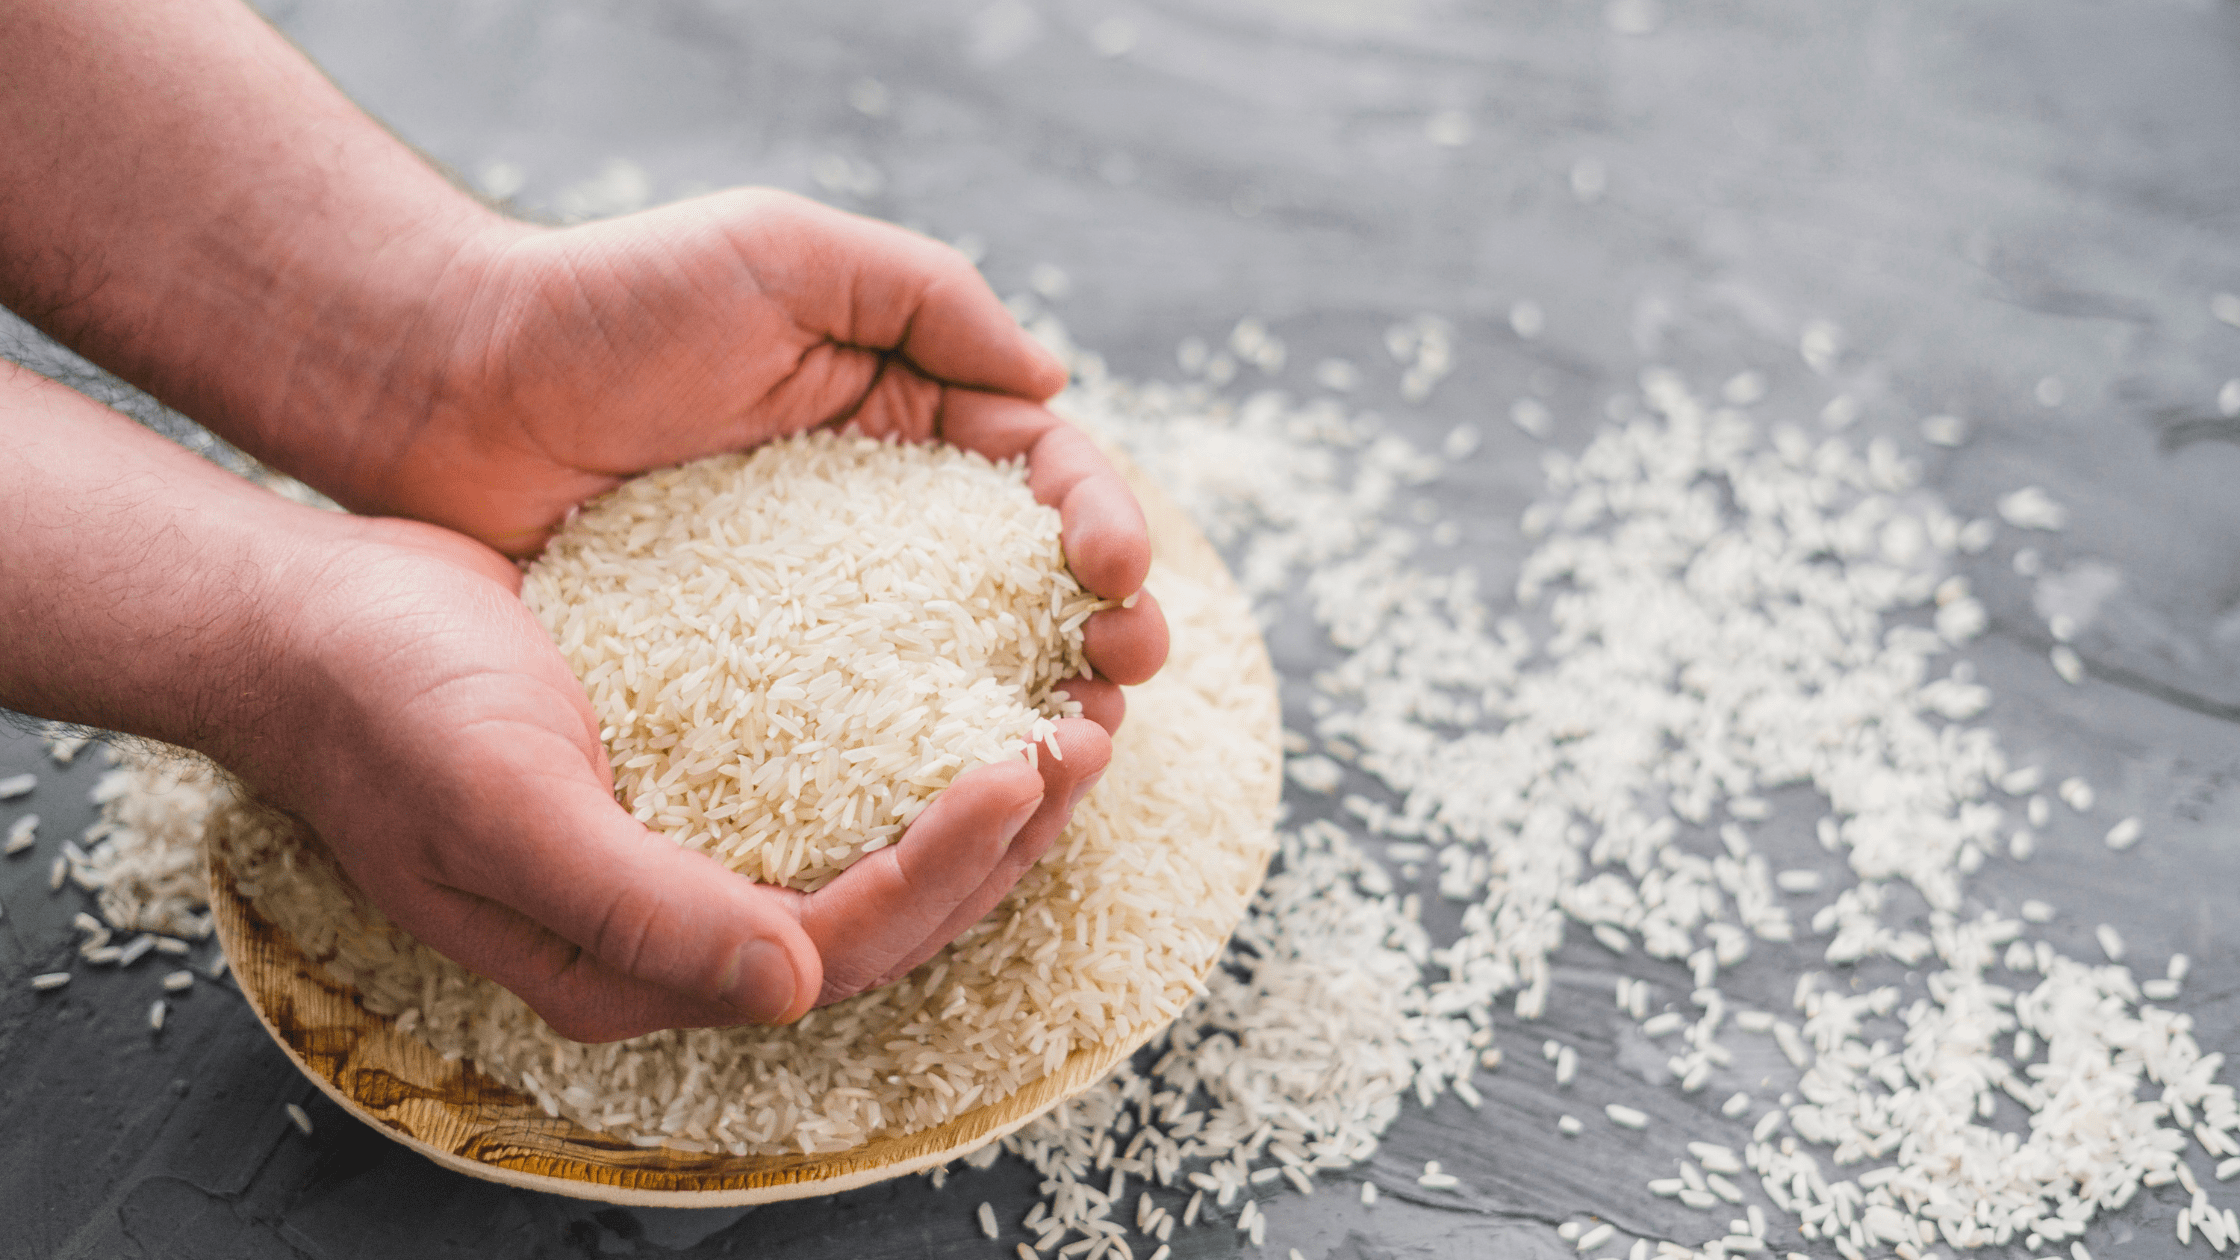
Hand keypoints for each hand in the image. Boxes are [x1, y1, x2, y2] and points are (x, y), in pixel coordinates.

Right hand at [251, 512, 1117, 1041]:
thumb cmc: (387, 709)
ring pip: (877, 856)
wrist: (315, 623)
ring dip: (980, 802)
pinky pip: (840, 788)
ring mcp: (693, 856)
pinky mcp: (702, 781)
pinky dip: (916, 748)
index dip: (945, 869)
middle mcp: (679, 929)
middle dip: (1000, 840)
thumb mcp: (502, 804)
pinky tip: (972, 688)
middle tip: (1086, 739)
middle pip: (884, 915)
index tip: (1022, 766)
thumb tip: (794, 989)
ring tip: (1063, 716)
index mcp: (634, 962)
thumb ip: (640, 909)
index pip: (838, 944)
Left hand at [331, 192, 1162, 670]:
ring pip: (956, 656)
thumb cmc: (608, 299)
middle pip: (1024, 576)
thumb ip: (927, 297)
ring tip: (1074, 742)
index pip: (1039, 468)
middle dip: (1099, 621)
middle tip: (1126, 668)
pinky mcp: (746, 668)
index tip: (1111, 570)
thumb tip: (1054, 379)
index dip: (1098, 519)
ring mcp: (814, 597)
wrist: (444, 385)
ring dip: (1032, 696)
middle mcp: (875, 508)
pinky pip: (846, 714)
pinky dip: (913, 749)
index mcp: (903, 406)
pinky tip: (956, 783)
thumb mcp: (784, 253)